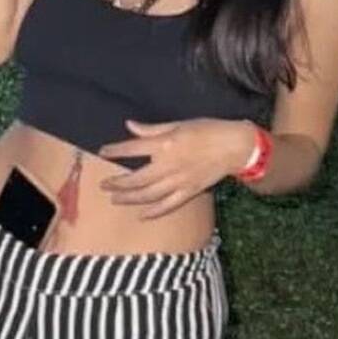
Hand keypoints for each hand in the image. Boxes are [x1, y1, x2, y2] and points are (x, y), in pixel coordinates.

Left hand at [96, 118, 253, 218]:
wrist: (235, 147)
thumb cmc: (208, 130)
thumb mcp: (179, 123)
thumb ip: (152, 128)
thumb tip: (130, 126)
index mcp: (165, 144)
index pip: (132, 149)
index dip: (115, 151)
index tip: (102, 152)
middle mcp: (168, 165)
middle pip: (136, 179)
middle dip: (117, 183)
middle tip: (104, 185)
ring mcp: (179, 181)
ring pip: (148, 195)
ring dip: (130, 198)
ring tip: (115, 199)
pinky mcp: (189, 191)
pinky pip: (168, 205)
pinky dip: (154, 212)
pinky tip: (141, 215)